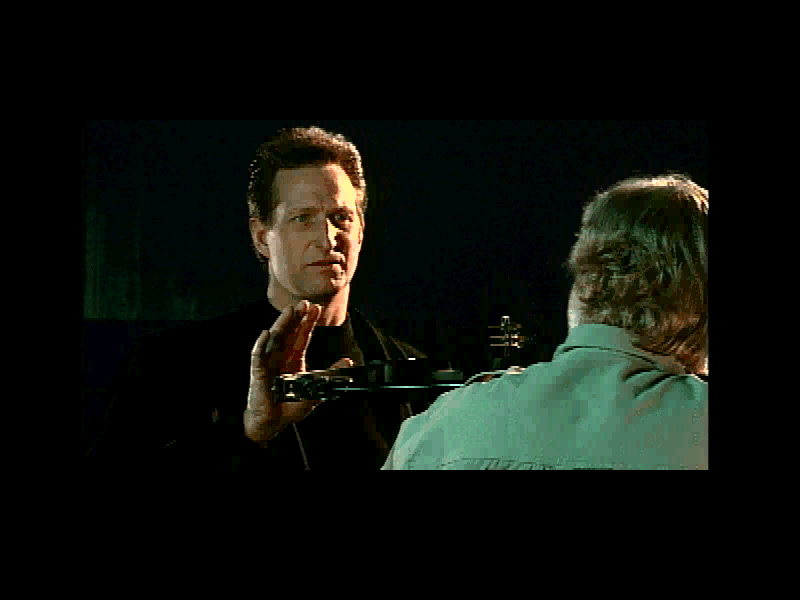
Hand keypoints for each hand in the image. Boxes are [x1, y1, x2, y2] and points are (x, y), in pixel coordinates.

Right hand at [244, 300, 352, 443]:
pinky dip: (262, 344)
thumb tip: (349, 361)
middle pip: (289, 332)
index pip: (302, 336)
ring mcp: (269, 363)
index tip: (316, 308)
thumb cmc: (292, 405)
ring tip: (289, 311)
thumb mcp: (317, 387)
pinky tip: (266, 333)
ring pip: (275, 339)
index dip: (308, 322)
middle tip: (305, 302)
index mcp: (294, 358)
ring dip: (281, 324)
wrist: (275, 423)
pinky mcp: (258, 373)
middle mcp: (281, 356)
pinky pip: (258, 356)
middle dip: (297, 317)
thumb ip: (331, 374)